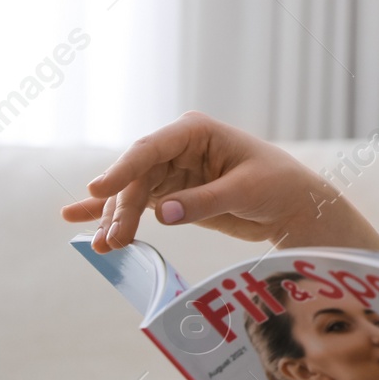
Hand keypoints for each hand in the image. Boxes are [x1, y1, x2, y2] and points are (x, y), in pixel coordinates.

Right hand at [60, 111, 359, 251]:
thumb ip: (204, 201)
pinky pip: (140, 205)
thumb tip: (162, 213)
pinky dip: (116, 216)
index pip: (150, 148)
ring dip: (116, 219)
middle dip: (120, 208)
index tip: (98, 190)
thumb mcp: (245, 191)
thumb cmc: (279, 186)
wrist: (296, 207)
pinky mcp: (174, 195)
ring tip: (104, 247)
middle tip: (112, 240)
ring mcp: (173, 172)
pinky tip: (82, 223)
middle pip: (137, 177)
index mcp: (196, 132)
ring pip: (134, 194)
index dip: (122, 169)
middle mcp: (178, 148)